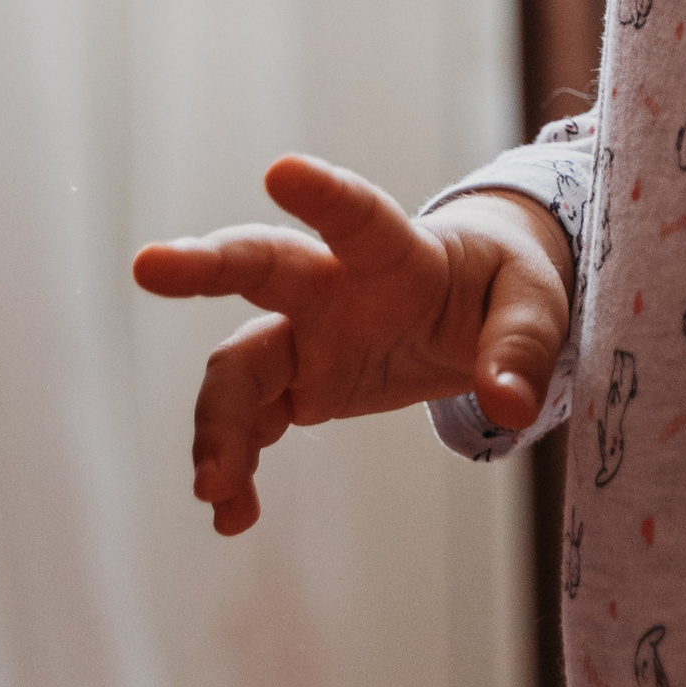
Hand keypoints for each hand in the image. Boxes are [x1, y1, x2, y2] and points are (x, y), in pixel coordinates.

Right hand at [132, 156, 572, 534]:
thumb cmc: (502, 288)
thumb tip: (509, 404)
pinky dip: (235, 466)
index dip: (321, 193)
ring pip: (238, 366)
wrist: (470, 310)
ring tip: (216, 490)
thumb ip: (523, 349)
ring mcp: (305, 335)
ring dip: (218, 423)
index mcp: (395, 251)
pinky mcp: (297, 384)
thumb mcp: (537, 305)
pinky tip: (232, 515)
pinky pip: (250, 423)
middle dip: (204, 265)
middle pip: (259, 267)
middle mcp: (332, 285)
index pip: (357, 215)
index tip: (280, 171)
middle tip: (148, 265)